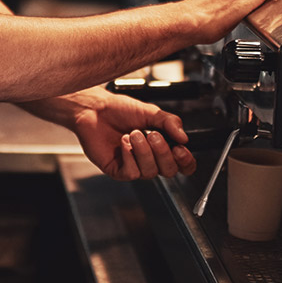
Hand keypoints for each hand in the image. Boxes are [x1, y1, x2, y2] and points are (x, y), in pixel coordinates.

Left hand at [68, 88, 197, 180]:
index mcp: (161, 146)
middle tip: (152, 135)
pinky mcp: (118, 170)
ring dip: (143, 151)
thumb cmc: (120, 110)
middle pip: (169, 171)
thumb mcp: (151, 112)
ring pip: (150, 172)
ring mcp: (134, 166)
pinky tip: (123, 143)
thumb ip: (170, 123)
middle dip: (163, 153)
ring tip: (133, 134)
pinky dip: (130, 156)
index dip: (185, 161)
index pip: (182, 164)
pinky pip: (132, 173)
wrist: (95, 109)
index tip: (180, 149)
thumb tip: (184, 137)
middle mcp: (149, 159)